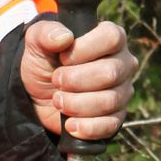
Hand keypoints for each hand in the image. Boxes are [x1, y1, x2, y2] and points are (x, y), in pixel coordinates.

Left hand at [21, 16, 137, 142]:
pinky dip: (87, 127)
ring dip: (77, 104)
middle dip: (76, 80)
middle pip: (111, 72)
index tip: (63, 58)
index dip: (85, 49)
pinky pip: (110, 125)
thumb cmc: (45, 64)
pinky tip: (70, 124)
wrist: (38, 98)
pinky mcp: (116, 117)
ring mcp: (122, 92)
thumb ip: (46, 33)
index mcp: (110, 38)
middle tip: (56, 81)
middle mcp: (123, 63)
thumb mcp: (37, 44)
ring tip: (58, 101)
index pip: (111, 37)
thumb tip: (64, 37)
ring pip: (109, 101)